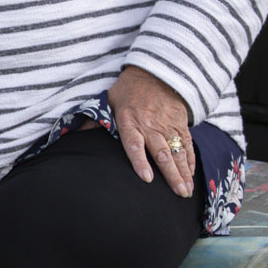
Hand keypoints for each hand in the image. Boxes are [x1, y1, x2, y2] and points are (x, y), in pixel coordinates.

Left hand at [109, 64, 195, 195]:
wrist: (155, 72)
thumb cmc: (128, 90)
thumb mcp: (110, 101)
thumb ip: (97, 120)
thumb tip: (76, 133)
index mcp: (130, 122)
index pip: (134, 145)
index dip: (140, 162)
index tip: (147, 179)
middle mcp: (151, 126)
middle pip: (162, 154)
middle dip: (171, 176)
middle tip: (178, 195)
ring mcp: (168, 125)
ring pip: (177, 152)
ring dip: (184, 173)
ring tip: (186, 191)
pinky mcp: (180, 123)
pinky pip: (187, 144)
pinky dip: (190, 159)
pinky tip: (191, 173)